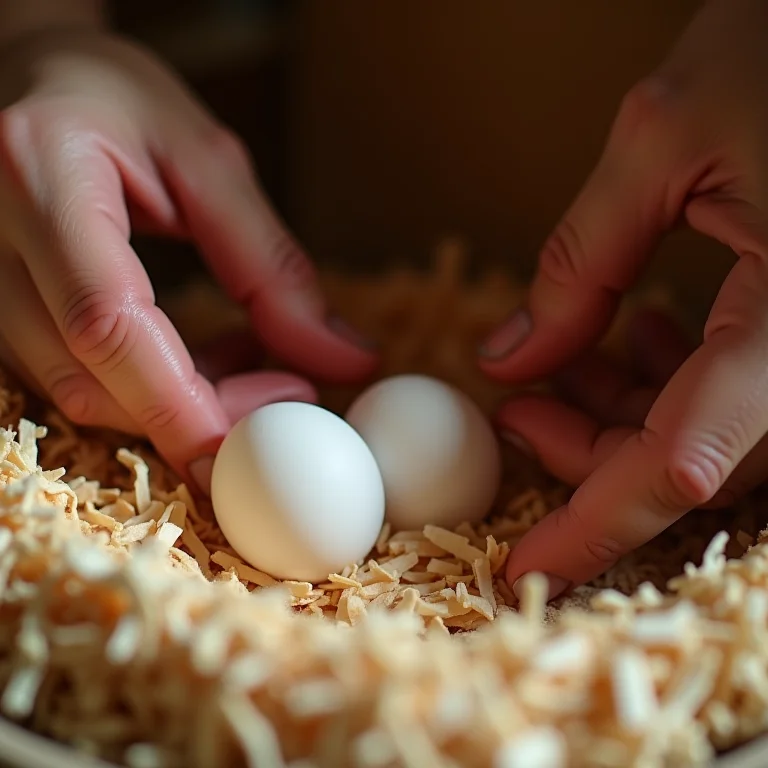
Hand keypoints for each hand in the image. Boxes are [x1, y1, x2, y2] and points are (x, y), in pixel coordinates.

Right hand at [0, 26, 375, 491]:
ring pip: (79, 393)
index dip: (180, 403)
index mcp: (41, 175)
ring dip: (179, 402)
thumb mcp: (208, 161)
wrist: (26, 78)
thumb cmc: (111, 99)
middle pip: (89, 379)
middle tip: (288, 391)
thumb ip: (273, 268)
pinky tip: (199, 356)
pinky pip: (74, 381)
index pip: (105, 319)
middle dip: (198, 414)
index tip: (259, 440)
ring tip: (247, 354)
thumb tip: (348, 357)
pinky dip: (149, 389)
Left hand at [478, 0, 767, 599]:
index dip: (594, 526)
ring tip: (559, 360)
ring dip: (618, 412)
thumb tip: (505, 362)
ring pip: (704, 431)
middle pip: (686, 460)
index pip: (680, 464)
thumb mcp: (660, 141)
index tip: (525, 567)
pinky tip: (632, 328)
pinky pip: (729, 390)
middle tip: (515, 415)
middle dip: (587, 451)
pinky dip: (664, 379)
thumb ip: (579, 265)